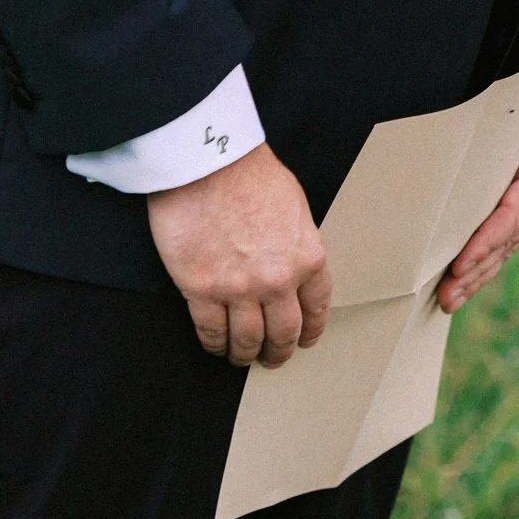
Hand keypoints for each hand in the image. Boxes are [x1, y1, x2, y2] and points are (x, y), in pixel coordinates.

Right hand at [148, 142, 330, 367]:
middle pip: (284, 333)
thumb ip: (296, 243)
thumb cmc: (248, 172)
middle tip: (273, 358)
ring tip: (241, 357)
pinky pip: (211, 331)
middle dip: (280, 351)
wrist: (207, 160)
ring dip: (245, 354)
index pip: (317, 307)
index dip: (312, 330)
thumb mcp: (294, 206)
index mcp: (308, 257)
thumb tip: (291, 265)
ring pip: (247, 340)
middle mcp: (279, 280)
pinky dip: (214, 343)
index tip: (305, 338)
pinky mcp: (201, 289)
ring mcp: (239, 289)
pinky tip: (215, 345)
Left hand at [435, 52, 518, 312]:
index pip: (516, 212)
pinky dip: (480, 261)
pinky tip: (461, 282)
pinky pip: (500, 239)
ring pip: (503, 246)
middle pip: (508, 239)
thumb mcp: (515, 102)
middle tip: (447, 295)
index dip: (487, 241)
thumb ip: (495, 131)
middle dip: (476, 270)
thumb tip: (454, 156)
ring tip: (449, 300)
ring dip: (476, 274)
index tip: (461, 263)